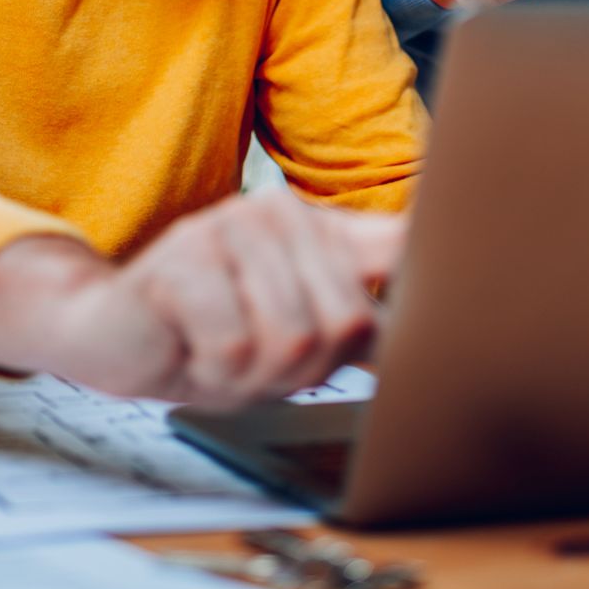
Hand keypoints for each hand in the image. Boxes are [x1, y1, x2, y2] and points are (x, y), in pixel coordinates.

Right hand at [0, 191, 405, 406]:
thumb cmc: (213, 334)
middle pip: (346, 320)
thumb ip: (359, 318)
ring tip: (223, 354)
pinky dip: (213, 371)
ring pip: (290, 339)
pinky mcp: (181, 259)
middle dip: (305, 368)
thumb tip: (440, 337)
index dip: (442, 260)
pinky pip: (232, 347)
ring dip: (255, 375)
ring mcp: (227, 228)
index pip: (400, 240)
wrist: (114, 333)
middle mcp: (277, 212)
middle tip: (258, 360)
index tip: (474, 271)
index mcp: (317, 226)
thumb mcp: (297, 328)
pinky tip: (189, 347)